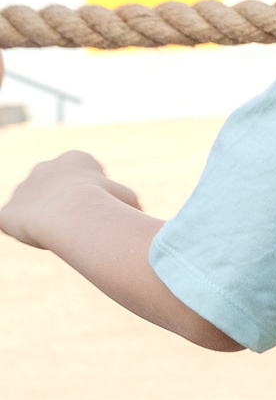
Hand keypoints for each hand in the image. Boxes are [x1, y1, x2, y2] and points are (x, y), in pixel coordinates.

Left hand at [1, 151, 141, 249]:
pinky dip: (22, 234)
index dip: (91, 193)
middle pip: (52, 187)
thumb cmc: (106, 204)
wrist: (71, 213)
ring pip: (31, 206)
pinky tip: (38, 240)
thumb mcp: (128, 199)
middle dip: (62, 203)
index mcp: (75, 159)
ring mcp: (22, 189)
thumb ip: (127, 203)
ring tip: (58, 235)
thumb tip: (138, 215)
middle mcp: (44, 168)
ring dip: (41, 219)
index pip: (81, 174)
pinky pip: (11, 224)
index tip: (98, 208)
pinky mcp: (6, 212)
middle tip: (76, 223)